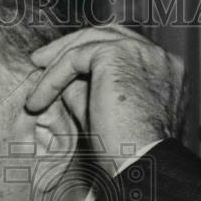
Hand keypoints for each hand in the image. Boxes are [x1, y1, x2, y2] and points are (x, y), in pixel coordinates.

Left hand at [25, 26, 185, 174]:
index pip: (123, 49)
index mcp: (165, 72)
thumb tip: (63, 83)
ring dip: (57, 62)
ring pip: (89, 42)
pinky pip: (75, 58)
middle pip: (107, 35)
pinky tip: (39, 99)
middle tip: (41, 62)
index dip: (89, 57)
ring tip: (36, 84)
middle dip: (70, 47)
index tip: (61, 72)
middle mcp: (158, 57)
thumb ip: (86, 94)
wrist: (140, 164)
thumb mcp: (105, 116)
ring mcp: (141, 51)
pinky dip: (52, 78)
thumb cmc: (127, 154)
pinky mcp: (117, 54)